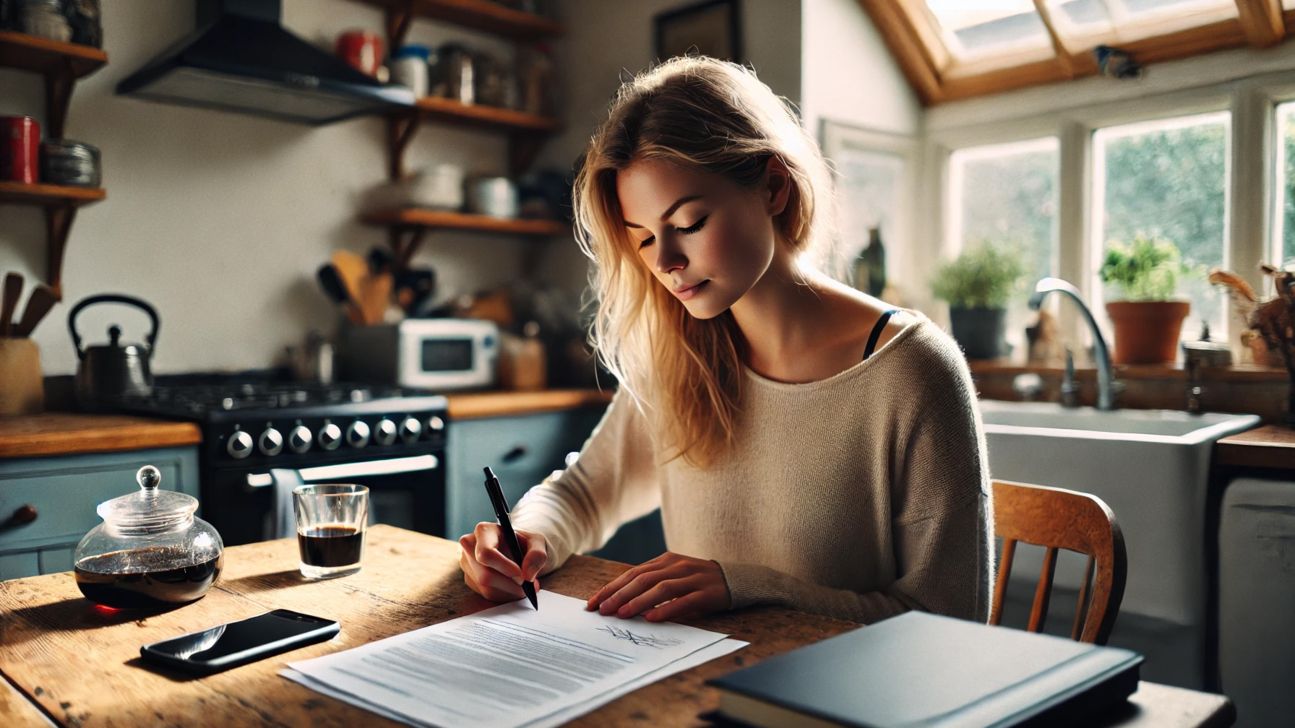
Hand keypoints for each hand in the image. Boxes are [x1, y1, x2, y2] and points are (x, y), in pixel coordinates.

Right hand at [458, 522, 547, 601]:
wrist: (516, 548)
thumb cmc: (523, 542)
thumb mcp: (537, 542)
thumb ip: (537, 554)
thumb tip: (527, 575)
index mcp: (484, 531)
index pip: (486, 553)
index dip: (503, 567)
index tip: (521, 575)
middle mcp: (470, 546)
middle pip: (485, 575)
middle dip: (510, 584)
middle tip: (528, 585)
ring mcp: (467, 563)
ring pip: (486, 588)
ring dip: (509, 591)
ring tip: (524, 587)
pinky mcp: (470, 578)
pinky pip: (486, 594)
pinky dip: (504, 595)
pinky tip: (513, 587)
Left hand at [586, 551, 729, 621]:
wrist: (736, 579)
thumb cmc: (698, 582)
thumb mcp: (674, 577)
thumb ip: (652, 585)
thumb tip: (619, 603)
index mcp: (665, 561)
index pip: (632, 573)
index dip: (611, 588)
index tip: (593, 602)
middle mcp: (677, 566)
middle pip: (642, 579)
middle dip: (619, 595)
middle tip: (602, 610)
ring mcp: (692, 578)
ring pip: (661, 588)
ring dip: (639, 602)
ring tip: (622, 614)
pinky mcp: (707, 593)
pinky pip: (684, 601)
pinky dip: (666, 610)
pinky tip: (652, 618)